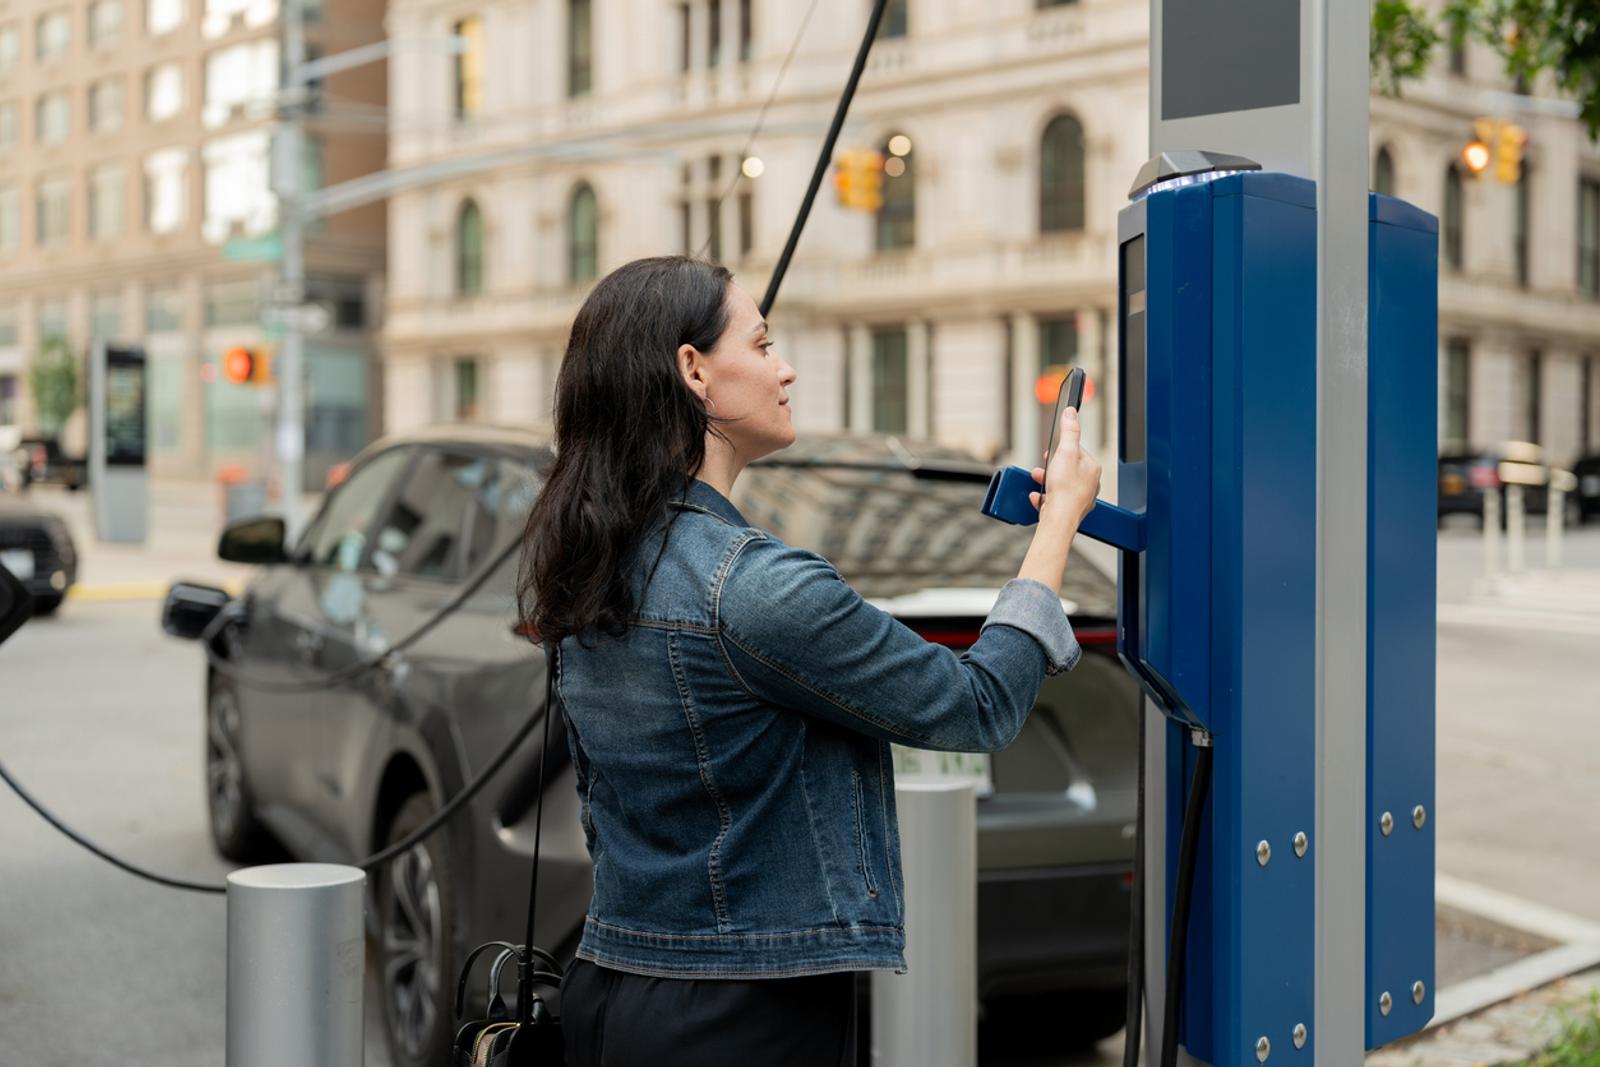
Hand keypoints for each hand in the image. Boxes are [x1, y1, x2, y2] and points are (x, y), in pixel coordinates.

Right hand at [1028, 405, 1100, 527]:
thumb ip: (1069, 431)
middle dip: (1051, 467)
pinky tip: (1038, 497)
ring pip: (1061, 484)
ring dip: (1046, 481)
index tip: (1050, 453)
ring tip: (1038, 483)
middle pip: (1068, 467)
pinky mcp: (1071, 510)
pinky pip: (1056, 499)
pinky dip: (1045, 497)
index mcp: (1092, 468)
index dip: (1060, 450)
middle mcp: (1090, 483)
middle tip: (1042, 469)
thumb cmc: (1064, 489)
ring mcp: (1081, 498)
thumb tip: (1071, 413)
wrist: (1060, 520)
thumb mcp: (1065, 453)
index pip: (1076, 451)